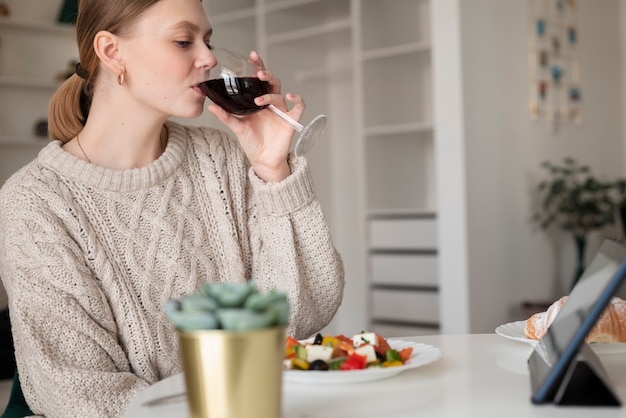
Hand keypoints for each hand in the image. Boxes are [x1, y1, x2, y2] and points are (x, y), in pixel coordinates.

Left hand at [207, 51, 302, 182]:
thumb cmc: (252, 142)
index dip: (257, 66)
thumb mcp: (237, 127)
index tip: (252, 56)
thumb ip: (226, 116)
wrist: (263, 160)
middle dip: (266, 73)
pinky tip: (290, 95)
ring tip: (259, 98)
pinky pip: (299, 107)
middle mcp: (270, 103)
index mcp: (258, 101)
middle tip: (257, 72)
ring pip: (280, 93)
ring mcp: (281, 111)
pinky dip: (297, 99)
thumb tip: (211, 105)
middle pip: (271, 82)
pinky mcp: (290, 121)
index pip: (258, 80)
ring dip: (271, 92)